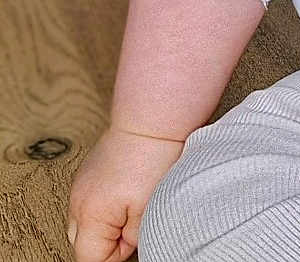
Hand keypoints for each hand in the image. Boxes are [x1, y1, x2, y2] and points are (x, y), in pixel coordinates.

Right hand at [67, 126, 184, 261]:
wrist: (153, 117)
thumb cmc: (156, 157)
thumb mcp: (150, 208)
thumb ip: (132, 237)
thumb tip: (125, 246)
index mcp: (90, 215)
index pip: (90, 258)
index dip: (117, 253)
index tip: (135, 237)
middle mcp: (78, 200)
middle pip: (82, 242)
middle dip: (107, 240)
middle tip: (134, 222)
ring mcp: (81, 183)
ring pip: (84, 222)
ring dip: (104, 222)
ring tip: (131, 203)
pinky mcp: (89, 170)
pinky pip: (89, 199)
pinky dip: (103, 203)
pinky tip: (125, 189)